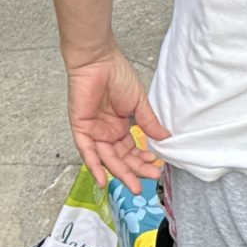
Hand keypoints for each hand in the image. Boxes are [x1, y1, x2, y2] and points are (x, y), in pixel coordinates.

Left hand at [65, 45, 169, 188]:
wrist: (98, 61)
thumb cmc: (117, 74)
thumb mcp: (138, 102)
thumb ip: (148, 122)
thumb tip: (165, 137)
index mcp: (120, 126)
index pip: (132, 150)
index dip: (143, 159)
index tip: (157, 164)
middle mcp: (106, 133)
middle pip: (121, 158)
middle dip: (136, 170)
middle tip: (151, 178)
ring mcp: (94, 132)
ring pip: (107, 159)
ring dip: (121, 173)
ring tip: (135, 185)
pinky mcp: (81, 129)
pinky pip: (86, 152)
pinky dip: (94, 166)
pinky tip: (103, 180)